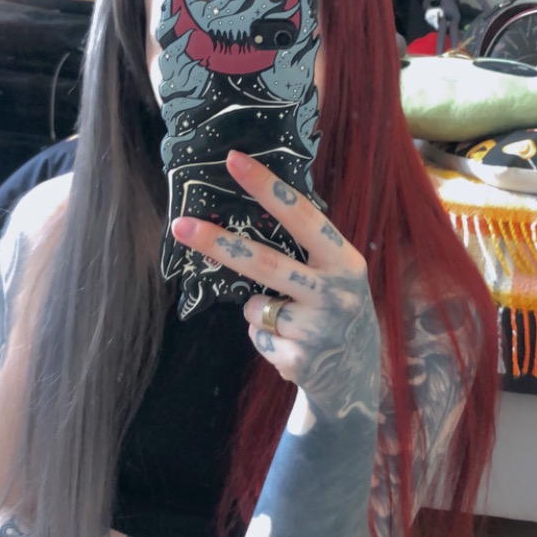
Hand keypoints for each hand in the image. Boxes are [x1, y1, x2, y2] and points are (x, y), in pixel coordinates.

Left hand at [171, 151, 379, 423]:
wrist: (356, 376)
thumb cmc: (336, 310)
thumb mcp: (337, 274)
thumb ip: (305, 251)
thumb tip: (246, 213)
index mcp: (345, 261)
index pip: (302, 217)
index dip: (267, 187)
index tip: (234, 160)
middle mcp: (335, 293)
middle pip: (265, 262)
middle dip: (219, 243)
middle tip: (181, 225)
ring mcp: (317, 329)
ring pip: (253, 304)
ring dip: (257, 309)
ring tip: (290, 320)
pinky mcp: (298, 360)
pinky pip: (256, 335)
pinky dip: (264, 337)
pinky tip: (292, 345)